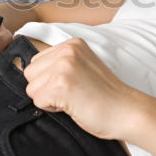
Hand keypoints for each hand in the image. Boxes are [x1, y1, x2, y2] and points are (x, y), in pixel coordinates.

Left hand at [23, 38, 142, 140]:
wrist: (127, 111)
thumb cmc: (105, 96)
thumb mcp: (82, 68)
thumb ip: (59, 64)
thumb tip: (28, 73)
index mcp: (72, 44)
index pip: (37, 62)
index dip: (50, 79)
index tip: (74, 85)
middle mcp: (67, 50)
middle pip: (30, 73)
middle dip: (45, 88)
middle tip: (73, 93)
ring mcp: (63, 66)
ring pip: (31, 88)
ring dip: (48, 99)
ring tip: (74, 98)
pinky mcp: (60, 84)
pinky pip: (37, 101)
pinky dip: (52, 108)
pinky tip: (73, 105)